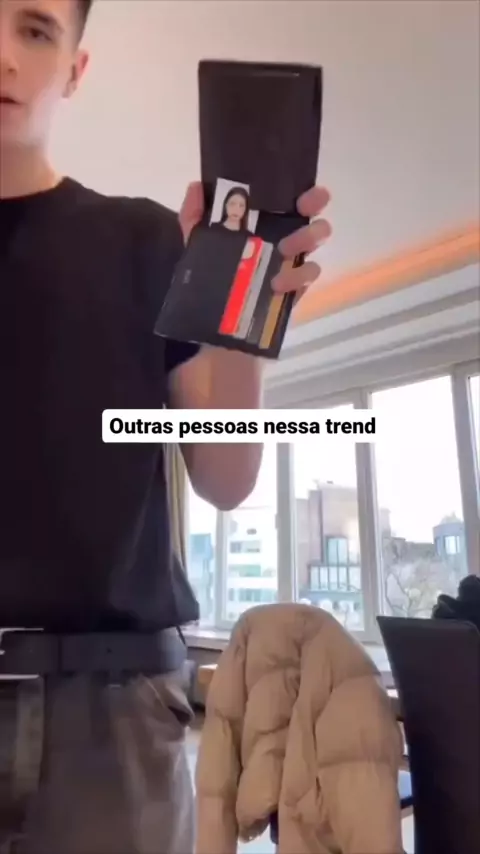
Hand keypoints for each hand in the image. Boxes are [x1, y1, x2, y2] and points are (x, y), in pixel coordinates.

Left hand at [179, 182, 331, 301]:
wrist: (215, 321)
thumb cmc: (212, 274)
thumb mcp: (198, 243)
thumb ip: (194, 216)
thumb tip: (197, 187)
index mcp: (268, 223)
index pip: (295, 202)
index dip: (308, 195)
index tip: (304, 195)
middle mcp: (286, 239)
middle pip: (314, 218)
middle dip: (313, 210)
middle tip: (301, 214)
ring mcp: (293, 264)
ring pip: (316, 244)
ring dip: (306, 240)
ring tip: (284, 250)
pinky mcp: (295, 289)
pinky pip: (308, 276)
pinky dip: (296, 277)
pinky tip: (276, 283)